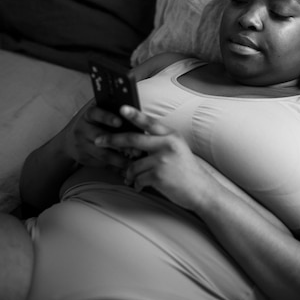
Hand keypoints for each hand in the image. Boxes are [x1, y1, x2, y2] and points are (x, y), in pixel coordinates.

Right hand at [64, 101, 131, 171]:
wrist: (69, 140)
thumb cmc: (93, 123)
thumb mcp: (98, 113)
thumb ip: (111, 110)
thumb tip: (134, 110)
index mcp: (88, 114)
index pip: (96, 113)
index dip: (107, 117)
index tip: (120, 122)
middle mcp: (82, 128)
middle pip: (100, 137)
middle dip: (120, 144)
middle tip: (137, 150)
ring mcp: (82, 144)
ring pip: (102, 154)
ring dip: (120, 160)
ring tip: (135, 163)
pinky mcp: (83, 158)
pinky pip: (101, 164)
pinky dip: (115, 167)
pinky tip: (127, 169)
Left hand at [95, 106, 213, 210]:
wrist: (201, 190)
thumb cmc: (186, 170)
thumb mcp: (176, 148)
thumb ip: (159, 141)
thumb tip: (133, 141)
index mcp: (171, 135)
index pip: (149, 122)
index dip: (134, 114)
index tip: (121, 108)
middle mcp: (167, 144)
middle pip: (132, 139)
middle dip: (112, 139)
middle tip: (98, 140)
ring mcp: (162, 160)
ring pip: (132, 164)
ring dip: (129, 173)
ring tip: (133, 178)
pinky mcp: (158, 176)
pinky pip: (137, 178)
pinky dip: (137, 184)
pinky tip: (141, 186)